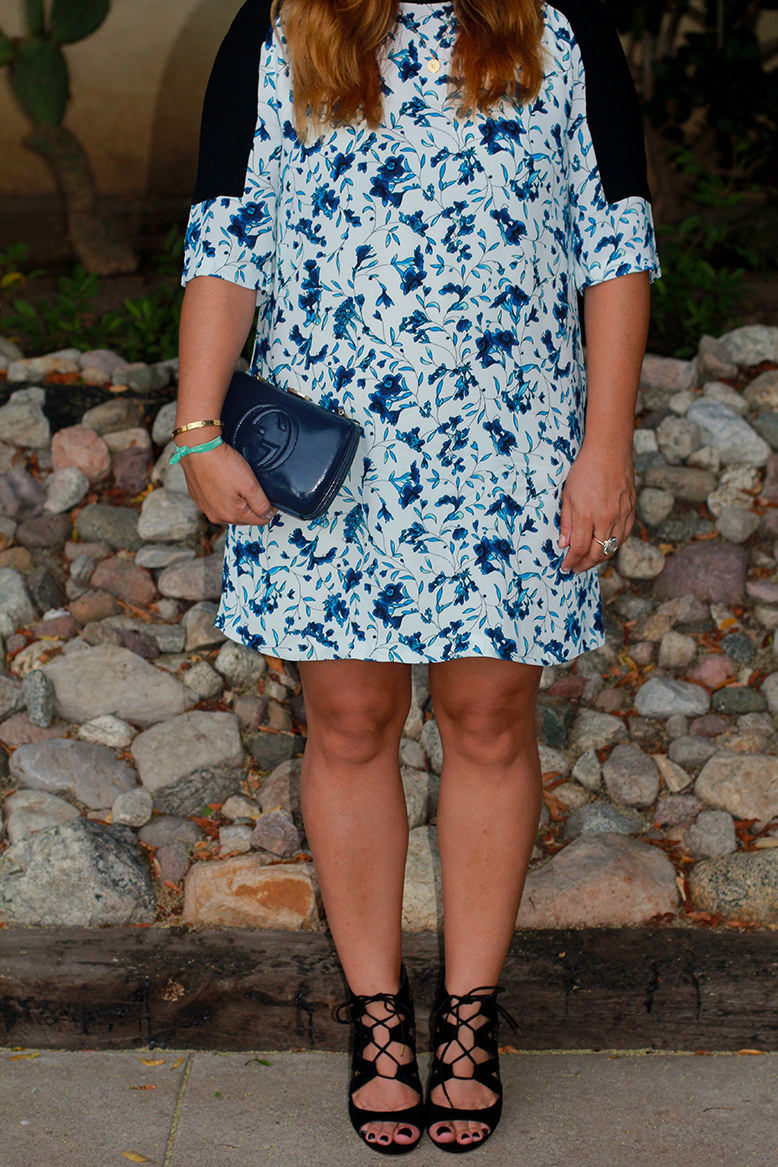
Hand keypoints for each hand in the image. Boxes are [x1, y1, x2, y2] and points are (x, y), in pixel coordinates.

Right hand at [178, 439, 277, 525]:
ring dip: (236, 501)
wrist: (197, 449)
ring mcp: (206, 509)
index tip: (266, 494)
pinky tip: (222, 482)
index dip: (268, 508)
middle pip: (244, 517)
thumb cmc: (221, 463)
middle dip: (250, 504)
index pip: (260, 520)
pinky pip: (216, 503)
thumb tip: (268, 515)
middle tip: (249, 484)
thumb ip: (262, 504)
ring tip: (234, 482)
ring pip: (230, 510)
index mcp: (232, 515)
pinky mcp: (198, 500)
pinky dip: (222, 495)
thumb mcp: (250, 484)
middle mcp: (217, 516)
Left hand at [557, 442, 634, 572]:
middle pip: (597, 553)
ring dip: (600, 558)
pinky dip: (614, 545)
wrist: (609, 452)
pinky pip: (624, 536)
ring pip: (612, 547)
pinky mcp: (631, 510)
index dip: (571, 561)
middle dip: (585, 564)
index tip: (566, 567)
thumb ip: (567, 522)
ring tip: (589, 561)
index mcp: (587, 516)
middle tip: (576, 568)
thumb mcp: (567, 495)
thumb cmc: (585, 470)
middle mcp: (607, 519)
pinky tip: (606, 546)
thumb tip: (564, 545)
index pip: (579, 549)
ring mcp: (622, 516)